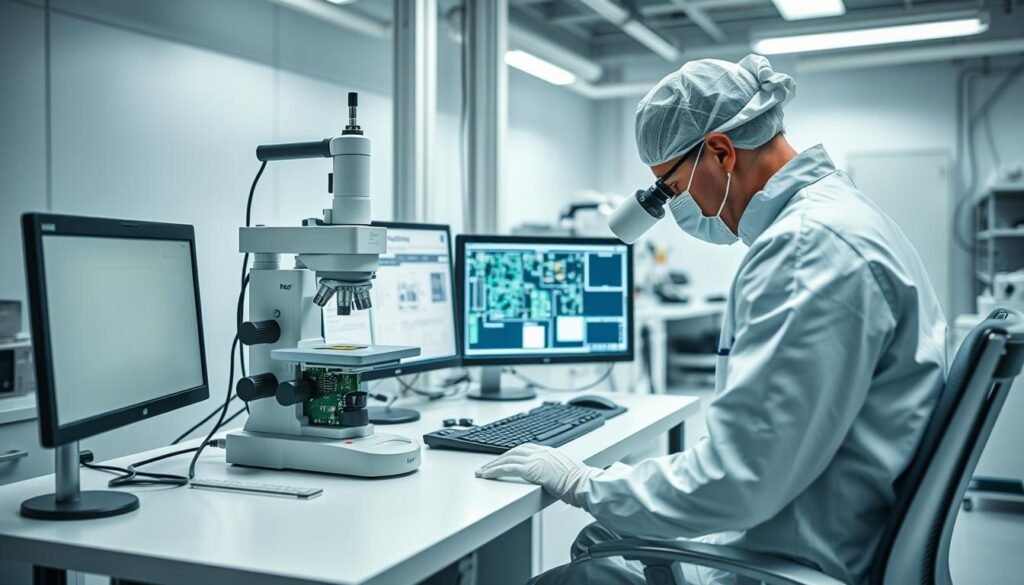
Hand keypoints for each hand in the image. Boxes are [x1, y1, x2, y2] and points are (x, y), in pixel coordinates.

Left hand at [475, 444, 599, 506]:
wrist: (584, 483)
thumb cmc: (581, 483)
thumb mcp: (568, 473)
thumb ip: (558, 473)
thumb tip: (556, 481)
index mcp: (550, 452)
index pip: (526, 449)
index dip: (513, 454)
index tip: (504, 458)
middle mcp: (542, 452)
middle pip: (514, 451)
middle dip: (499, 458)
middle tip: (487, 465)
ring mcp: (536, 459)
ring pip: (507, 458)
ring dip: (493, 464)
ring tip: (482, 471)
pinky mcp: (531, 469)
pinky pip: (507, 468)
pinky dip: (494, 470)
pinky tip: (487, 475)